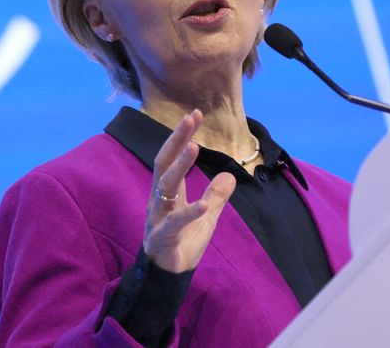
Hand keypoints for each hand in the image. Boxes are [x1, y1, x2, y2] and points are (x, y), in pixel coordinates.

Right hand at [142, 109, 235, 273]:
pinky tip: (203, 205)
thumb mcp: (205, 218)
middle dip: (176, 139)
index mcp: (168, 193)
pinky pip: (175, 222)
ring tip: (195, 147)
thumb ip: (215, 197)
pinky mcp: (162, 235)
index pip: (172, 158)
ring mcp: (158, 216)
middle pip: (164, 162)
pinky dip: (189, 213)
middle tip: (191, 118)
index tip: (194, 115)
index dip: (181, 136)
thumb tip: (230, 176)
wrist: (169, 275)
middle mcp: (159, 199)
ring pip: (166, 185)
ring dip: (180, 165)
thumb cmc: (183, 244)